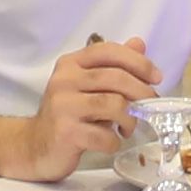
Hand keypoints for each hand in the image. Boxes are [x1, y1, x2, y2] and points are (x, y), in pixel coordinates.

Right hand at [8, 34, 158, 182]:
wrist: (34, 146)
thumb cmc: (66, 114)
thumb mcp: (87, 85)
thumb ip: (112, 65)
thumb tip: (139, 44)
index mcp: (70, 64)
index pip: (108, 51)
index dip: (138, 62)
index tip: (156, 77)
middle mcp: (64, 80)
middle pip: (116, 78)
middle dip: (142, 93)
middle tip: (150, 106)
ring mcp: (63, 106)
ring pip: (114, 105)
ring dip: (130, 119)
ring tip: (127, 128)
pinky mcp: (66, 133)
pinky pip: (104, 136)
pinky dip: (115, 141)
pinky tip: (111, 142)